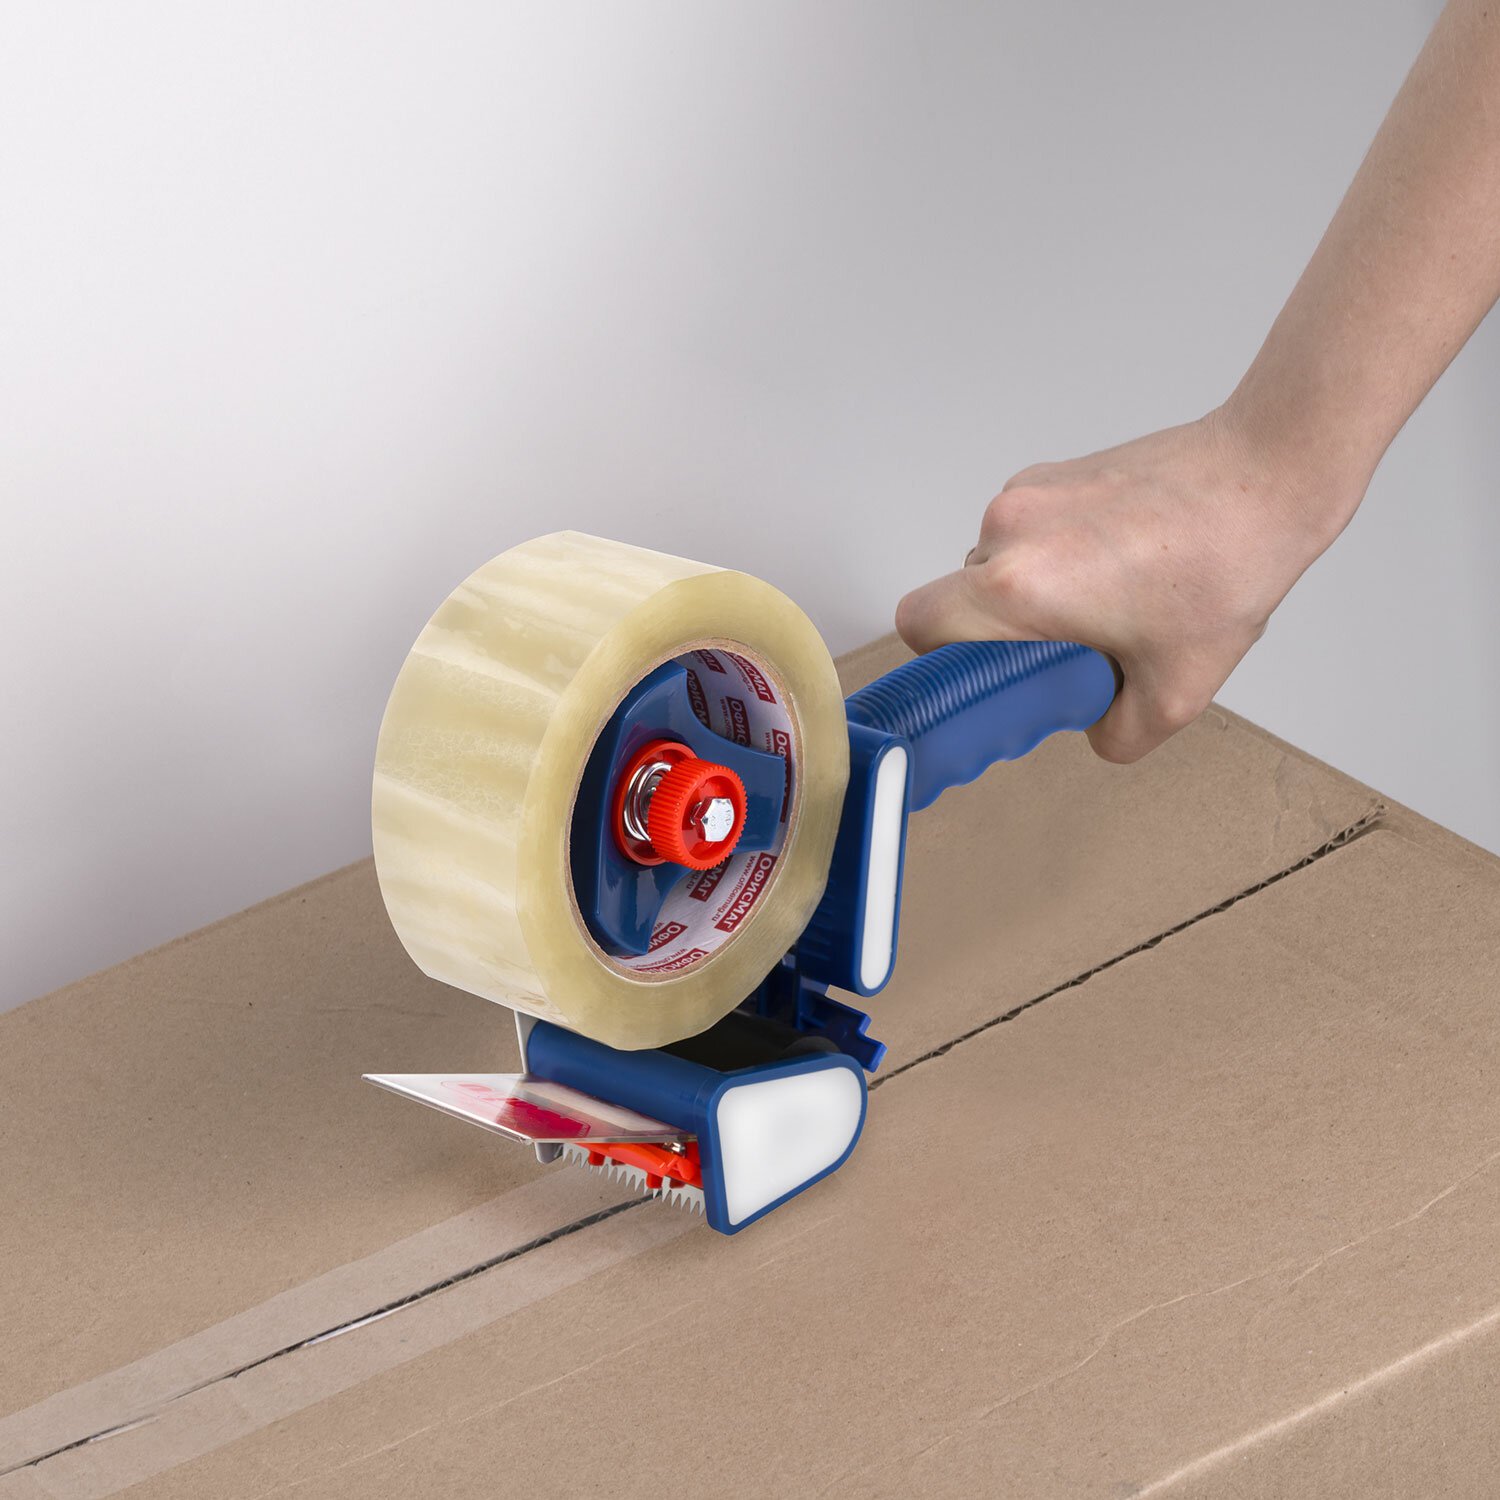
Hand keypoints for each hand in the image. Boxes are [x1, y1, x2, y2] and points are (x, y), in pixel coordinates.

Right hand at [895, 409, 1355, 762]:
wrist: (1269, 473)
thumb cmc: (1226, 567)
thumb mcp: (1177, 692)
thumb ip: (1117, 734)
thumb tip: (1093, 730)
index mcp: (1020, 587)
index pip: (920, 624)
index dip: (938, 658)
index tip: (985, 672)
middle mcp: (1009, 530)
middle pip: (964, 596)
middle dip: (1007, 629)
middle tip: (1073, 645)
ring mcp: (1028, 491)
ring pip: (1000, 562)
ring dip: (1036, 589)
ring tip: (1111, 596)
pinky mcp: (1053, 469)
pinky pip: (1029, 528)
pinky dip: (1058, 551)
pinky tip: (1121, 559)